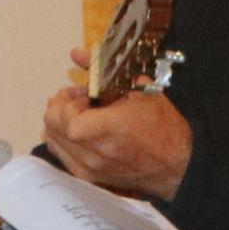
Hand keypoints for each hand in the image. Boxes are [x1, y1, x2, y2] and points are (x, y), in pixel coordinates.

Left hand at [41, 70, 194, 201]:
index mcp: (113, 129)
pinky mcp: (87, 176)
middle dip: (61, 106)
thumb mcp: (141, 90)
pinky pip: (60, 153)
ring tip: (80, 113)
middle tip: (78, 99)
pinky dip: (62, 137)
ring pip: (52, 139)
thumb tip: (76, 53)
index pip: (69, 120)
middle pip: (53, 127)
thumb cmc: (162, 126)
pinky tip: (79, 129)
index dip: (69, 102)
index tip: (83, 93)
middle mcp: (97, 152)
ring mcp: (90, 167)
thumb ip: (103, 71)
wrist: (176, 163)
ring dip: (60, 122)